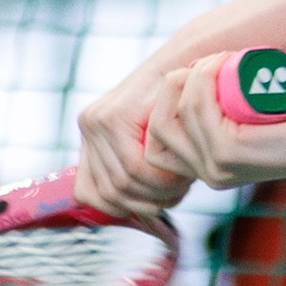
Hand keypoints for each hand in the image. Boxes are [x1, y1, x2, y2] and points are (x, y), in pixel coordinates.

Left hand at [73, 47, 196, 226]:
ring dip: (159, 194)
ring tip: (184, 182)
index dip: (123, 208)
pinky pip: (135, 170)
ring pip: (122, 187)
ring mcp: (95, 122)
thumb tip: (132, 217)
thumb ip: (139, 178)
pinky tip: (182, 172)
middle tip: (179, 193)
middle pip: (108, 196)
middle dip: (149, 203)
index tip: (155, 202)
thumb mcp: (157, 150)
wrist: (197, 68)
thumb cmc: (186, 113)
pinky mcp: (110, 118)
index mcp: (94, 139)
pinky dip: (161, 181)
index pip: (89, 195)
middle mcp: (88, 128)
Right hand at [77, 54, 285, 218]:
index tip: (188, 75)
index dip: (161, 104)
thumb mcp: (247, 114)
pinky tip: (215, 64)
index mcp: (206, 167)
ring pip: (173, 117)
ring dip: (189, 78)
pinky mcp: (229, 154)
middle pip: (156, 130)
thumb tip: (187, 76)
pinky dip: (200, 80)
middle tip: (202, 64)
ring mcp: (215, 167)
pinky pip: (196, 111)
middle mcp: (206, 173)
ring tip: (217, 59)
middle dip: (168, 90)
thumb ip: (221, 108)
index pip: (153, 143)